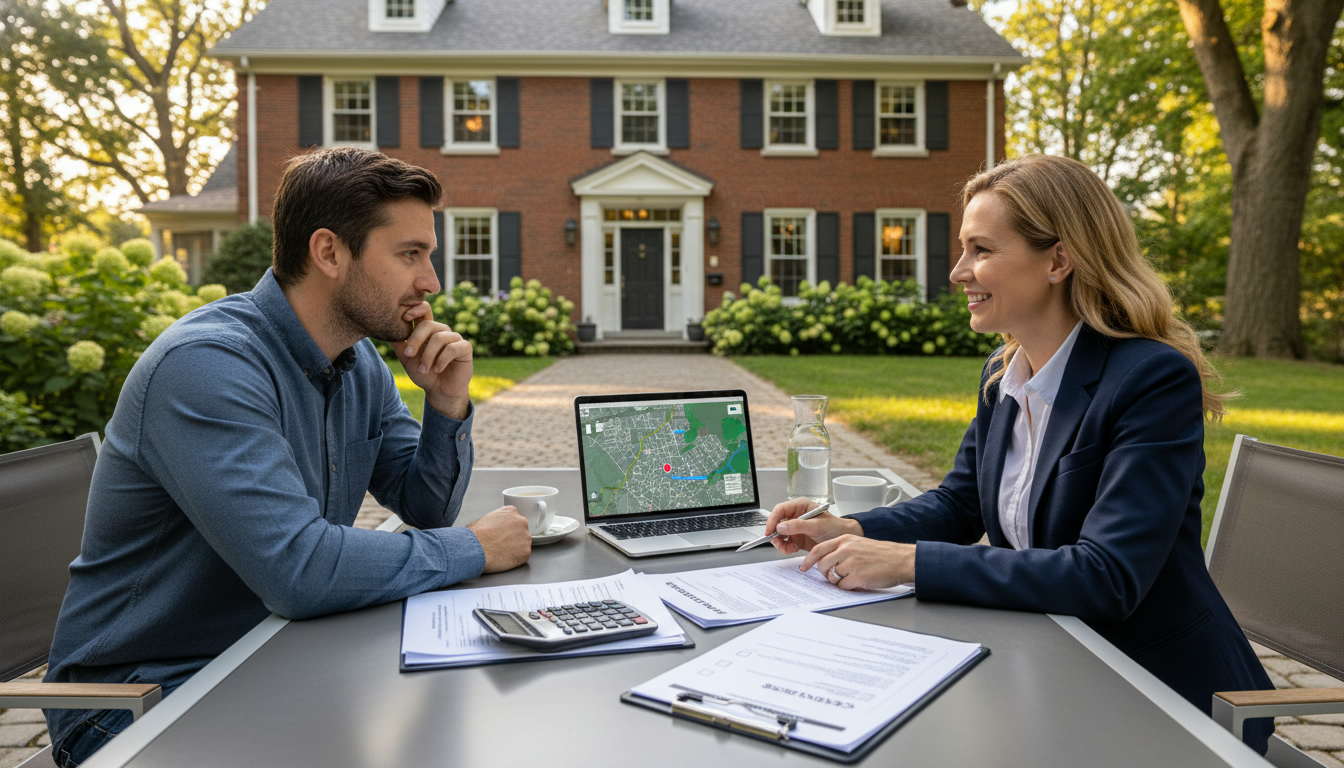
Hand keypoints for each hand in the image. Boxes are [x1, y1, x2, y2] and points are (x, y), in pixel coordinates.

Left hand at [391, 301, 472, 419]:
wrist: (440, 391)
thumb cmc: (424, 374)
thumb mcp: (407, 359)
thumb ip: (398, 344)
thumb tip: (385, 328)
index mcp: (428, 330)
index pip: (424, 310)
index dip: (415, 309)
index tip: (404, 317)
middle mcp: (442, 331)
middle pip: (429, 324)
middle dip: (416, 339)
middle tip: (408, 355)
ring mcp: (455, 338)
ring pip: (439, 338)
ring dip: (428, 356)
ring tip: (423, 370)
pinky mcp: (465, 348)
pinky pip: (452, 348)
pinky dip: (442, 360)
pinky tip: (437, 369)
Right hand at [467, 506, 531, 573]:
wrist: (474, 549)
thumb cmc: (475, 536)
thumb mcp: (486, 518)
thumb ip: (498, 521)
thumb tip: (498, 528)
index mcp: (511, 511)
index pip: (514, 520)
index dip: (507, 529)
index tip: (501, 534)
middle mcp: (521, 521)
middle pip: (521, 531)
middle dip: (513, 538)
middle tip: (501, 544)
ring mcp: (525, 537)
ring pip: (523, 543)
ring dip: (515, 548)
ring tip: (501, 551)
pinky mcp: (526, 551)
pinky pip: (523, 555)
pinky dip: (515, 558)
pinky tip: (504, 557)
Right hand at [765, 497, 862, 554]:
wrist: (842, 539)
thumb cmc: (834, 527)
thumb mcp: (817, 525)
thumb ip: (798, 525)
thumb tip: (780, 527)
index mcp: (800, 506)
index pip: (780, 510)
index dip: (772, 519)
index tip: (770, 531)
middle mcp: (795, 516)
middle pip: (776, 523)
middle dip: (775, 534)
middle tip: (779, 542)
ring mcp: (795, 528)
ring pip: (778, 535)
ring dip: (781, 543)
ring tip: (790, 548)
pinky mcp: (796, 538)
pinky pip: (784, 543)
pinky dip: (786, 548)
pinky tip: (794, 549)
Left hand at [799, 536, 914, 590]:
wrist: (901, 560)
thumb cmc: (883, 554)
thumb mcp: (859, 544)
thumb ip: (842, 549)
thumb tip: (826, 560)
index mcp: (845, 540)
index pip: (818, 549)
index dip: (808, 560)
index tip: (804, 567)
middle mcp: (846, 550)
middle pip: (821, 565)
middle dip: (824, 573)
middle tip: (833, 575)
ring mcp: (850, 563)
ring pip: (831, 577)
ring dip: (837, 581)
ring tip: (851, 577)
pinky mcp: (857, 576)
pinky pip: (842, 586)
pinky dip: (848, 586)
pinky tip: (858, 581)